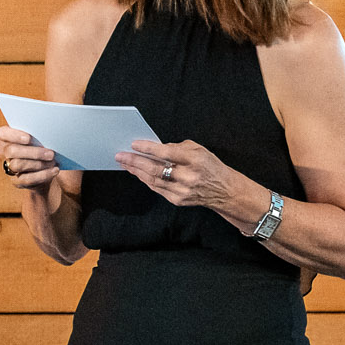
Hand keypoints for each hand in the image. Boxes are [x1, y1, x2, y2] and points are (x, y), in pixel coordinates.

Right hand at [0, 126, 61, 189]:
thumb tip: (47, 135)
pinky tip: (54, 170)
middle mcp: (3, 153)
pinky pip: (27, 179)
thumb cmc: (39, 146)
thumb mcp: (37, 139)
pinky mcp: (15, 181)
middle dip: (33, 152)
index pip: (2, 134)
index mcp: (5, 138)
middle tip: (50, 154)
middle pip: (12, 151)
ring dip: (38, 164)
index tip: (28, 138)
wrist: (43, 168)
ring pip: (18, 165)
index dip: (14, 135)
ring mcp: (7, 167)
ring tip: (53, 162)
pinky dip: (43, 175)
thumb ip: (37, 136)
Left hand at [115, 138, 245, 209]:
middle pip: (156, 168)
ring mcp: (182, 190)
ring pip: (153, 180)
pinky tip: (136, 172)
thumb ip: (178, 147)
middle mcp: (189, 177)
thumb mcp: (200, 149)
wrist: (224, 190)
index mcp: (195, 160)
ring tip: (124, 163)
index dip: (149, 148)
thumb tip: (155, 148)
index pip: (168, 153)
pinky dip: (145, 179)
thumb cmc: (210, 166)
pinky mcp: (178, 200)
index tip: (135, 144)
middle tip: (121, 155)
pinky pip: (157, 188)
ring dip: (136, 171)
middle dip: (135, 161)